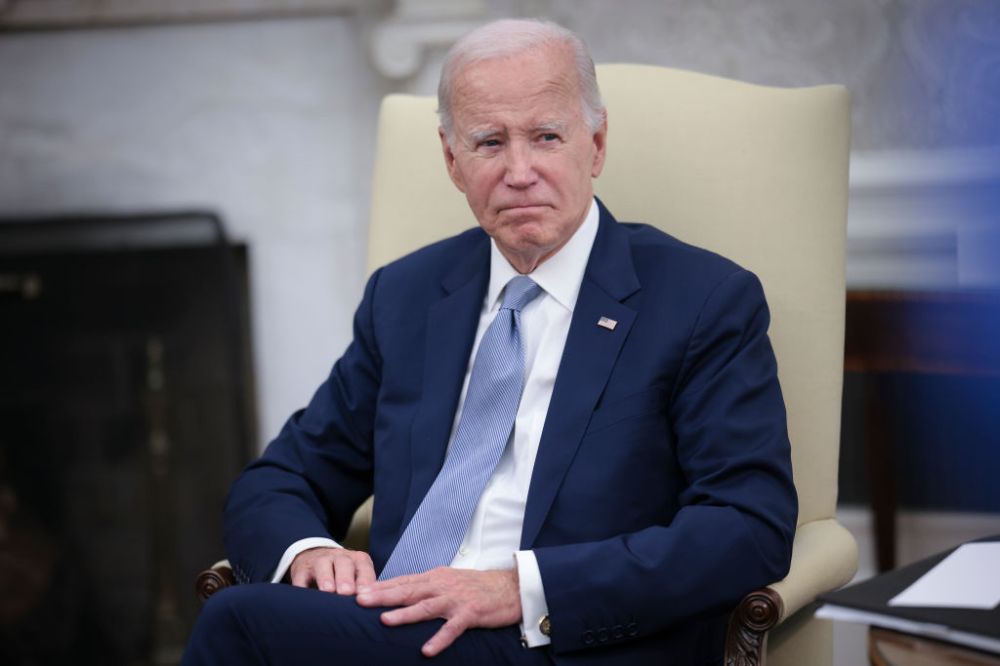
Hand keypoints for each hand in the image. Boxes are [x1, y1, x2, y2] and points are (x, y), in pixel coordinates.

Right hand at [289, 546, 374, 595]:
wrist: (315, 556)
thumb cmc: (344, 574)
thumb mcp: (357, 576)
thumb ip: (365, 589)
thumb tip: (373, 609)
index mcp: (357, 560)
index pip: (364, 566)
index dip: (365, 579)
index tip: (365, 593)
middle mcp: (339, 557)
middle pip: (344, 563)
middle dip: (346, 578)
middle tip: (347, 592)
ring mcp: (319, 561)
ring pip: (323, 565)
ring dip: (326, 578)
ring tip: (328, 591)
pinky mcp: (301, 569)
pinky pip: (301, 576)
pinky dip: (302, 587)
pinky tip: (305, 597)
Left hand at [356, 567, 521, 656]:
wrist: (510, 588)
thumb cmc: (477, 586)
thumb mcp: (448, 580)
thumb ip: (426, 586)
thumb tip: (400, 592)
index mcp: (435, 577)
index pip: (403, 581)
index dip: (380, 586)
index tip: (358, 591)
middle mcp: (442, 585)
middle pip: (408, 590)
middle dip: (383, 596)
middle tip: (360, 600)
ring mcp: (456, 600)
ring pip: (426, 607)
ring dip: (405, 614)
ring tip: (385, 621)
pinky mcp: (470, 614)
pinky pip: (452, 629)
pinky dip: (439, 639)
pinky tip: (426, 650)